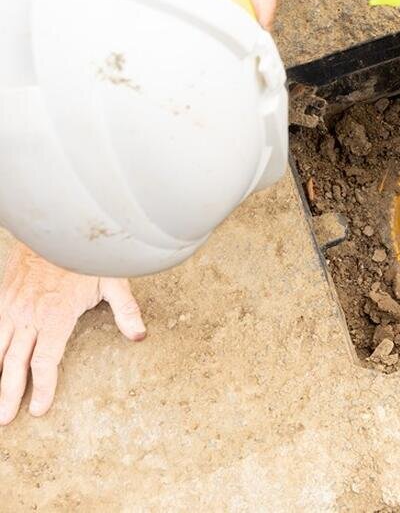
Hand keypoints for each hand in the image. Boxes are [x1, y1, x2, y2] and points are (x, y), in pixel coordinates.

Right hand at [0, 242, 145, 423]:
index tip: (40, 409)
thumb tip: (139, 336)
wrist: (56, 227)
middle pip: (14, 364)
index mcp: (56, 316)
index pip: (45, 362)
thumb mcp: (114, 280)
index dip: (43, 388)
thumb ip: (126, 310)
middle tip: (6, 419)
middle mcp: (29, 316)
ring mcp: (12, 307)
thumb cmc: (86, 255)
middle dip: (9, 394)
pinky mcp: (2, 297)